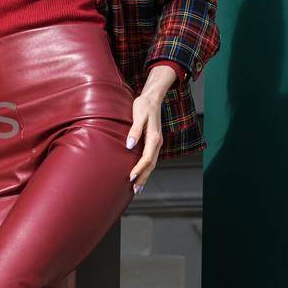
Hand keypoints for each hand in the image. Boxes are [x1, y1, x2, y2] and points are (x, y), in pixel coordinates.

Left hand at [125, 66, 175, 191]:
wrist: (152, 98)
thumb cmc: (143, 105)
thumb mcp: (138, 115)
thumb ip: (135, 131)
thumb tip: (129, 146)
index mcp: (155, 138)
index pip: (147, 158)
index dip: (139, 169)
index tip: (131, 177)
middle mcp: (158, 142)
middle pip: (151, 165)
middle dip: (143, 177)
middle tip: (135, 190)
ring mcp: (156, 143)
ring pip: (152, 163)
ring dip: (145, 175)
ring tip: (138, 187)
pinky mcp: (153, 142)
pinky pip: (150, 158)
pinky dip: (146, 168)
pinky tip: (140, 173)